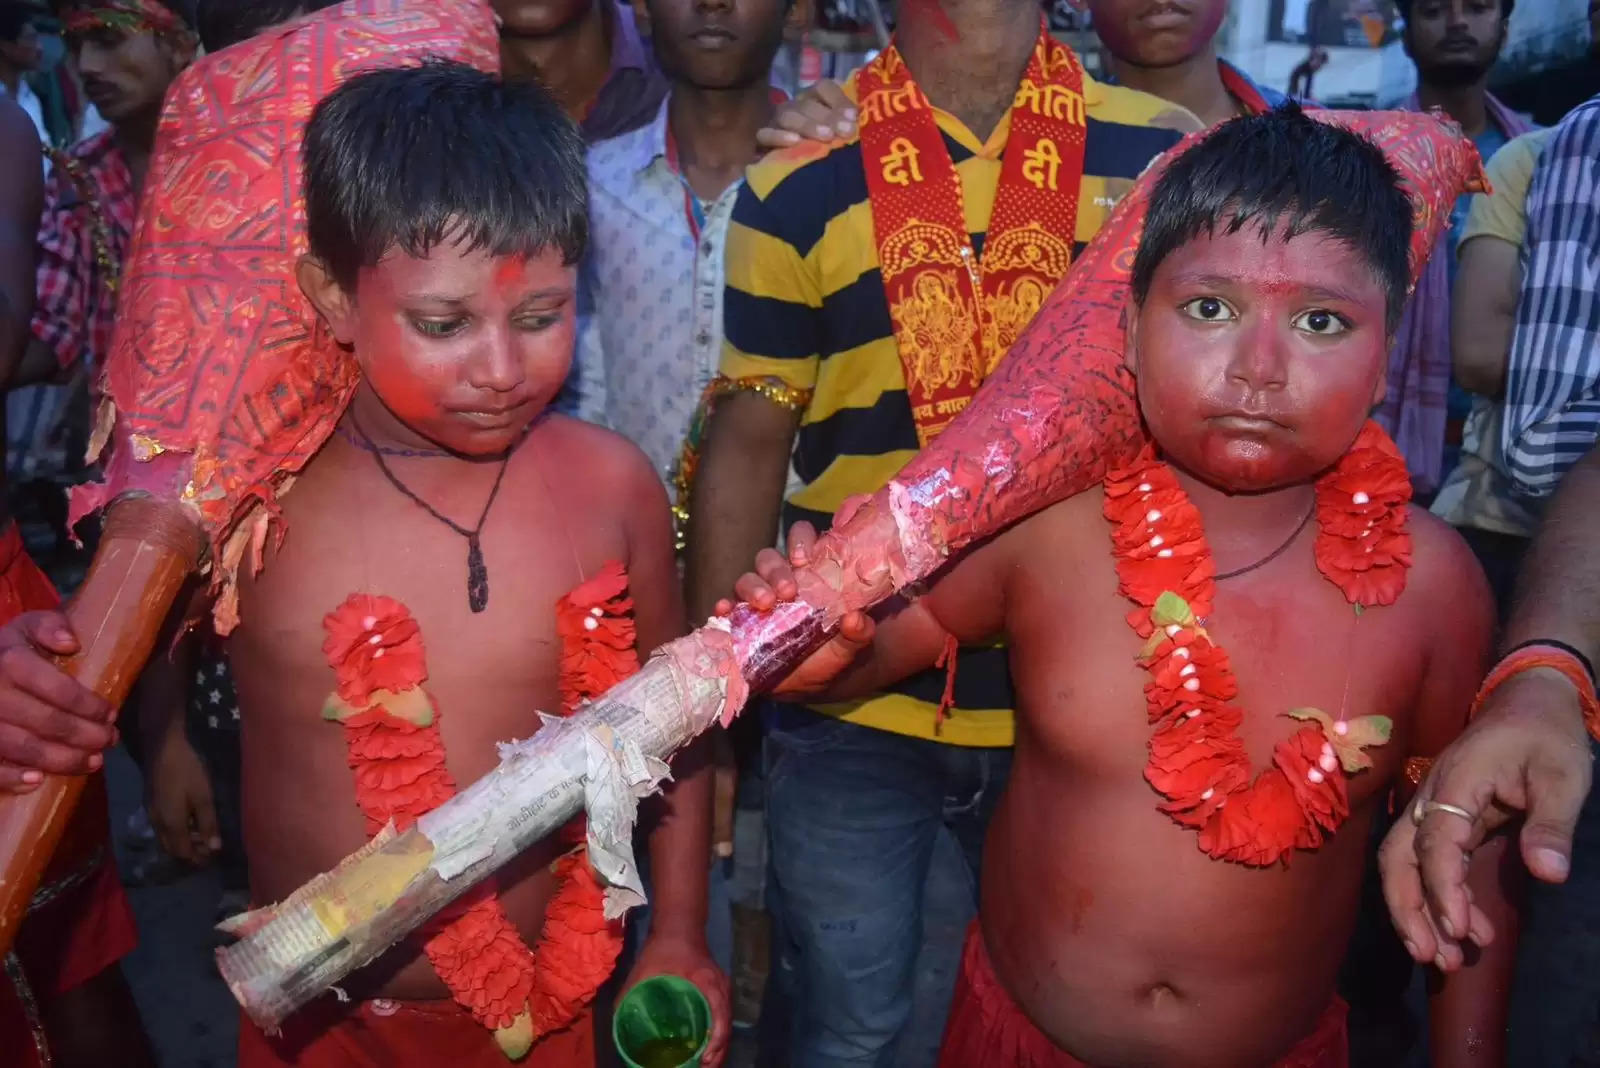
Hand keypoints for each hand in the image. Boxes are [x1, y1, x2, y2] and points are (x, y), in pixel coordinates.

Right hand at [0, 611, 116, 790]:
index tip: (111, 714)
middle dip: (85, 736)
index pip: (57, 688)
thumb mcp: (27, 626)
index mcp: (10, 661)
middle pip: (46, 722)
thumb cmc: (9, 650)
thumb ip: (50, 626)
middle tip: (109, 740)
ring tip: (92, 763)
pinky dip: (11, 777)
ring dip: (62, 760)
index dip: (89, 705)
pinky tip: (39, 780)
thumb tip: (71, 643)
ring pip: (22, 747)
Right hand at [148, 731, 219, 864]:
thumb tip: (214, 848)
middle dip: (190, 854)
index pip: (183, 853)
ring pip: (166, 839)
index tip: (214, 857)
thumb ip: (208, 823)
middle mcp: (157, 824)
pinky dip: (176, 832)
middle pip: (172, 849)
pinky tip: (189, 822)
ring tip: (202, 836)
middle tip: (209, 849)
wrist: (162, 747)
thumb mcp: (203, 796)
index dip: (198, 859)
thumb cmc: (186, 770)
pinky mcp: (151, 804)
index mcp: (171, 824)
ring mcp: (152, 814)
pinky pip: (163, 828)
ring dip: (182, 843)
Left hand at [622, 932, 730, 1067]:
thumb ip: (629, 994)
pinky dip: (717, 1035)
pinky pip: (723, 1018)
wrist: (680, 925)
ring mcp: (723, 990)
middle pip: (726, 1028)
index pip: (720, 1019)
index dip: (715, 1043)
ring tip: (704, 1065)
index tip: (703, 1060)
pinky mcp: (719, 991)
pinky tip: (705, 1047)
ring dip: (718, 1047)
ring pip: (726, 1025)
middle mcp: (721, 989)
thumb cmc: (664, 948)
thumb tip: (617, 1022)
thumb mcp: (644, 969)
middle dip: (717, 1054)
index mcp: (709, 985)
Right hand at [715, 516, 874, 697]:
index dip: (800, 540)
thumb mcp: (851, 644)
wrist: (814, 683)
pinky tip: (725, 610)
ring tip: (764, 604)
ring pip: (747, 579)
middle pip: (768, 559)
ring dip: (753, 587)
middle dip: (775, 570)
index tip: (804, 558)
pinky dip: (724, 606)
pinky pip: (727, 608)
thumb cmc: (833, 652)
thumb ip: (859, 632)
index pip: (801, 540)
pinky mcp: (740, 623)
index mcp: (809, 574)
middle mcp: (780, 581)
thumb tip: (855, 619)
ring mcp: (757, 601)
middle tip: (787, 591)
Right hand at [756, 80, 855, 148]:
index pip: (824, 87)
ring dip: (808, 125)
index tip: (854, 117)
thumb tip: (865, 121)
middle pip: (807, 102)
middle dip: (829, 116)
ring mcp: (777, 123)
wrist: (801, 186)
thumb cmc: (830, 155)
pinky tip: (794, 141)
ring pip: (788, 115)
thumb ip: (850, 126)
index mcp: (816, 100)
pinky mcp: (762, 143)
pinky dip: (778, 136)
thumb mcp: (843, 139)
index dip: (839, 99)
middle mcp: (796, 107)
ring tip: (826, 137)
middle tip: (846, 131)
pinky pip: (765, 134)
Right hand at [1380, 668, 1591, 970]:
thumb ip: (1552, 823)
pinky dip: (1436, 898)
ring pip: (1402, 864)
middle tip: (1435, 958)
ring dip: (1416, 911)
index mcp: (1457, 782)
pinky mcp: (1444, 821)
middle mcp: (1432, 799)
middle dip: (1409, 910)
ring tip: (1448, 959)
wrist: (1527, 700)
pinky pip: (1426, 863)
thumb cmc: (1546, 734)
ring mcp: (1433, 809)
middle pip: (1397, 857)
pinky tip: (1467, 928)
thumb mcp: (1564, 774)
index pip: (1437, 842)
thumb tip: (1548, 875)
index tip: (1461, 929)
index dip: (1443, 888)